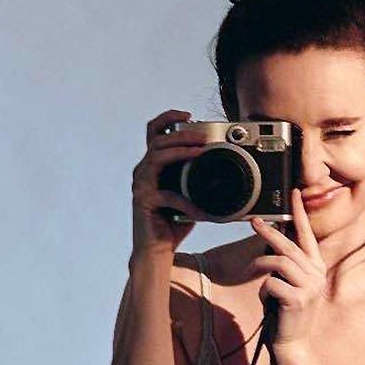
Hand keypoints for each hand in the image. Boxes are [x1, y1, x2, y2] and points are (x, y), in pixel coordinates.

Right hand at [131, 109, 207, 257]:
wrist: (157, 250)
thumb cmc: (172, 223)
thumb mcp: (189, 197)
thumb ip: (197, 181)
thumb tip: (223, 171)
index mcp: (153, 166)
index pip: (155, 133)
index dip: (168, 119)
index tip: (189, 115)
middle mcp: (143, 171)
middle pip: (158, 140)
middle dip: (181, 133)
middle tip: (202, 135)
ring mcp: (141, 185)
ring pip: (157, 157)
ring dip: (179, 151)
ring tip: (199, 151)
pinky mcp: (143, 201)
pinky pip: (166, 194)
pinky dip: (186, 202)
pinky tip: (200, 211)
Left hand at [250, 189, 327, 347]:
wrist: (294, 345)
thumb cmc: (287, 314)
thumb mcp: (289, 284)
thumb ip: (285, 266)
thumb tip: (270, 243)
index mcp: (316, 268)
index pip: (307, 236)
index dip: (300, 214)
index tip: (293, 193)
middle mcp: (317, 274)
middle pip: (288, 245)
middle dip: (269, 232)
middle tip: (253, 221)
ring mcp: (310, 287)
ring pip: (278, 262)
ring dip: (260, 265)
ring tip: (251, 271)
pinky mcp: (298, 299)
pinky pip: (271, 283)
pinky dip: (263, 290)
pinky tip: (268, 301)